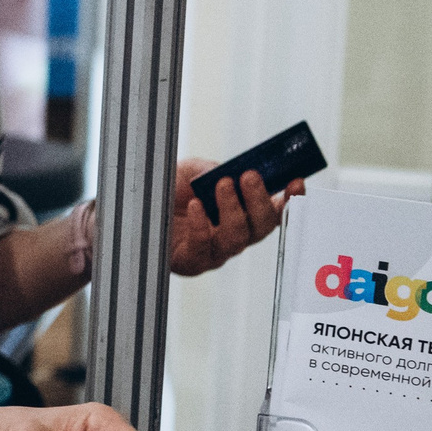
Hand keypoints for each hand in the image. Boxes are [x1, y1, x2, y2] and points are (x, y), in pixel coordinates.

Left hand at [169, 158, 301, 275]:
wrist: (134, 209)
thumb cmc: (167, 191)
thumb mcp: (190, 171)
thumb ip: (212, 168)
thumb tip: (230, 171)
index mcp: (242, 214)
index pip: (274, 211)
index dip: (290, 199)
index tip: (296, 181)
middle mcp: (234, 235)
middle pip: (261, 227)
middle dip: (260, 200)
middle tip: (250, 177)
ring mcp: (214, 252)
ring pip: (236, 238)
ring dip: (232, 209)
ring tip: (222, 185)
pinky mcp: (191, 261)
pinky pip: (203, 248)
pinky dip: (201, 226)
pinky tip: (196, 206)